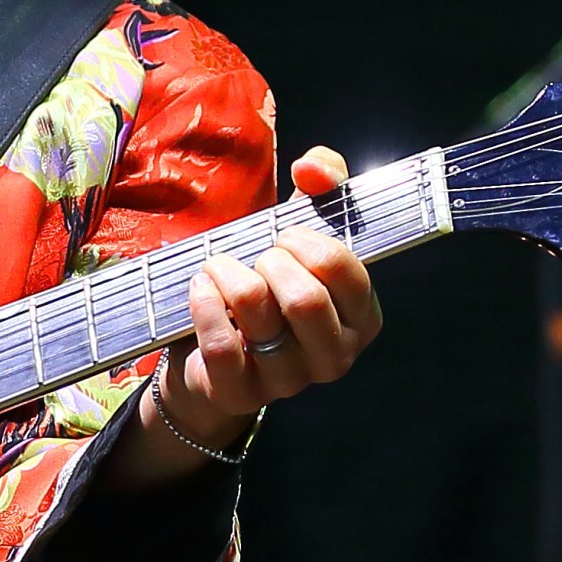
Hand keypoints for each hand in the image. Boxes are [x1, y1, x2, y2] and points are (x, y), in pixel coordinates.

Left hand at [128, 146, 382, 483]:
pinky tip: (200, 287)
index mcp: (361, 317)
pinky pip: (221, 344)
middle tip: (255, 256)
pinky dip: (203, 303)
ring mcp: (289, 382)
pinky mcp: (240, 394)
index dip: (307, 241)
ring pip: (257, 310)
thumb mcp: (301, 230)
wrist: (212, 352)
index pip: (344, 270)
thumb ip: (323, 182)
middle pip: (304, 297)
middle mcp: (334, 356)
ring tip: (219, 266)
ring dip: (227, 272)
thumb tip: (312, 167)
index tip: (284, 236)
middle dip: (269, 260)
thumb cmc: (268, 283)